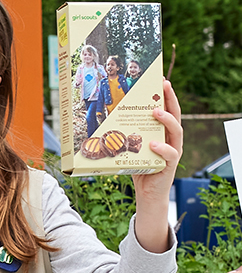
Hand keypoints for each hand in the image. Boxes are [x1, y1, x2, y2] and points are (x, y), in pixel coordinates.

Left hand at [132, 79, 182, 251]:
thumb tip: (96, 120)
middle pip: (176, 115)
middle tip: (164, 86)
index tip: (161, 79)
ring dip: (166, 120)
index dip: (166, 95)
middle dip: (170, 99)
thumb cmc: (137, 166)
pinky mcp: (170, 165)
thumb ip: (121, 133)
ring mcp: (173, 151)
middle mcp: (170, 138)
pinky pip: (170, 154)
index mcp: (161, 131)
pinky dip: (162, 148)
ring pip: (176, 131)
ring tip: (156, 112)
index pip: (166, 109)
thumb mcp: (128, 146)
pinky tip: (153, 143)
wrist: (147, 193)